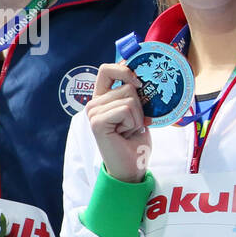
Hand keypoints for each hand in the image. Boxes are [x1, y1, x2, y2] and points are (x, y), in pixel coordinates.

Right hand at [84, 62, 150, 182]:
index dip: (124, 70)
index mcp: (102, 98)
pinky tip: (125, 134)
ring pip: (129, 98)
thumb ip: (134, 95)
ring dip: (137, 117)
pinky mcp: (97, 121)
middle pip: (127, 85)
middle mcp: (94, 103)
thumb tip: (142, 77)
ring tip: (129, 131)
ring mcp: (93, 112)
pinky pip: (126, 109)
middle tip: (133, 125)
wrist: (133, 167)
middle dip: (139, 106)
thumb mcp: (137, 112)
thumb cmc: (135, 141)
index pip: (107, 70)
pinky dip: (133, 123)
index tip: (139, 82)